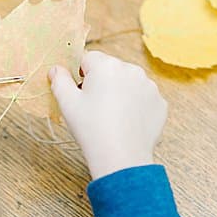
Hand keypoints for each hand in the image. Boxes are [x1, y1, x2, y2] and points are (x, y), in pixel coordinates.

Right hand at [48, 51, 166, 179]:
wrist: (121, 158)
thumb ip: (59, 79)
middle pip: (110, 69)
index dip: (80, 75)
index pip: (88, 58)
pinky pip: (143, 98)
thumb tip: (56, 69)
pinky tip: (126, 122)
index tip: (79, 93)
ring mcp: (149, 86)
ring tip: (111, 116)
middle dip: (101, 82)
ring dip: (119, 92)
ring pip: (128, 82)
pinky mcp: (160, 103)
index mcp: (107, 65)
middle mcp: (131, 70)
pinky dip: (135, 106)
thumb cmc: (91, 129)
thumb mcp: (67, 103)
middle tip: (94, 107)